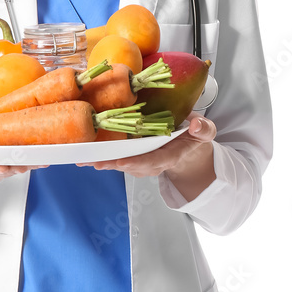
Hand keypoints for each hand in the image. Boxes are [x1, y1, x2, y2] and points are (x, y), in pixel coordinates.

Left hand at [76, 112, 215, 199]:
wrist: (190, 152)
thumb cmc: (194, 139)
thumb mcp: (205, 132)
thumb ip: (204, 129)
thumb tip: (196, 125)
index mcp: (172, 155)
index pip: (154, 161)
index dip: (138, 163)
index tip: (123, 162)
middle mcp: (155, 161)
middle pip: (132, 165)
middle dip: (113, 164)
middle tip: (95, 161)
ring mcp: (144, 161)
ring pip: (122, 163)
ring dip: (104, 162)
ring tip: (85, 159)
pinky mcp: (134, 157)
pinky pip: (118, 158)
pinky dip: (103, 157)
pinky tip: (87, 156)